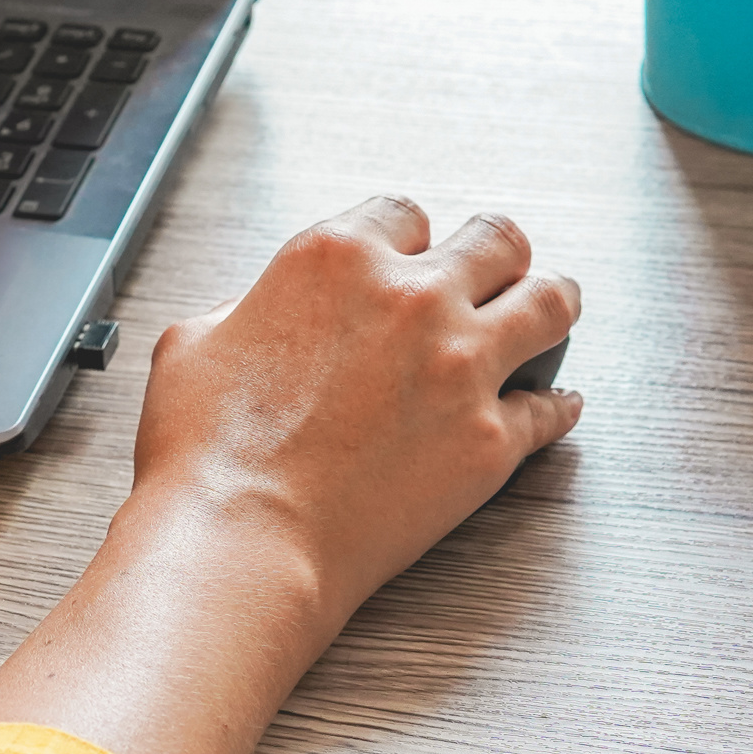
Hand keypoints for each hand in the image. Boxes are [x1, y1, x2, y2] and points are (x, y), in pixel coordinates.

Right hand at [0, 195, 580, 753]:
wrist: (244, 540)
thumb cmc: (208, 453)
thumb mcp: (194, 341)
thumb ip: (248, 308)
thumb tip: (266, 317)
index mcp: (334, 258)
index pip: (403, 213)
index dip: (407, 237)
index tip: (411, 255)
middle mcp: (411, 297)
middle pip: (496, 239)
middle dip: (494, 254)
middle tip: (494, 271)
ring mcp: (462, 366)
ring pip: (553, 301)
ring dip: (551, 303)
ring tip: (551, 311)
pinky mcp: (493, 440)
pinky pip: (555, 409)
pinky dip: (558, 405)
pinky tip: (557, 403)